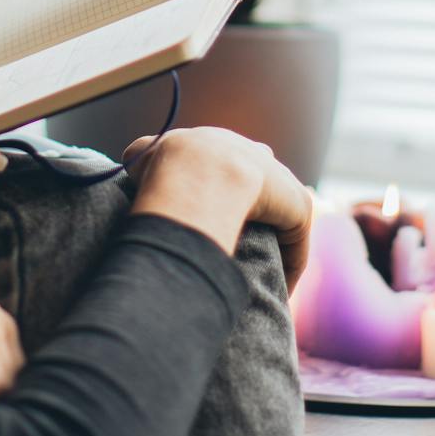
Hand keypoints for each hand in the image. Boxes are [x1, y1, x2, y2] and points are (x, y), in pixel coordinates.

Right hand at [123, 127, 315, 290]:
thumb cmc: (163, 166)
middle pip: (261, 189)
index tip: (214, 219)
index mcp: (221, 142)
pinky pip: (294, 241)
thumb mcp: (142, 156)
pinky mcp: (298, 205)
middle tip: (236, 250)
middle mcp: (255, 154)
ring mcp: (280, 179)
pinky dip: (287, 267)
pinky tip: (277, 293)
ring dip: (272, 248)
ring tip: (257, 279)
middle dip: (253, 214)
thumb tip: (135, 169)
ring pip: (279, 218)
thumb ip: (141, 159)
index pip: (227, 164)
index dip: (223, 191)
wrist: (198, 170)